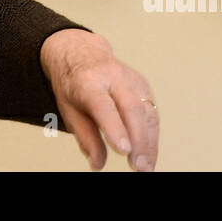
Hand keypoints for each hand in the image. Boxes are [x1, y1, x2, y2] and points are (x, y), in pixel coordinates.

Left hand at [40, 28, 158, 171]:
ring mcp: (131, 78)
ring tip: (145, 168)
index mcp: (87, 82)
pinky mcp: (143, 84)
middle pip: (132, 108)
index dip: (114, 127)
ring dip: (150, 142)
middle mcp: (112, 76)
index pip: (103, 105)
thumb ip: (84, 137)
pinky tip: (149, 154)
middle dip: (139, 140)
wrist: (81, 52)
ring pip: (147, 111)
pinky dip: (152, 135)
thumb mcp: (68, 109)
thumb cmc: (72, 85)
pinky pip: (152, 112)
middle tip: (138, 167)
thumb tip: (98, 164)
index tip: (124, 150)